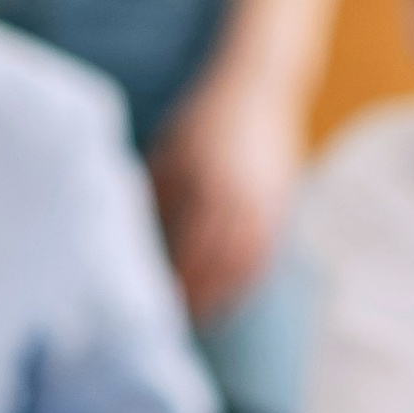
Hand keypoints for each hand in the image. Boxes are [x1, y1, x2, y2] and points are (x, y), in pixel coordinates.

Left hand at [148, 64, 302, 326]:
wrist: (263, 87)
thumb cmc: (205, 118)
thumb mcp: (172, 152)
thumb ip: (155, 195)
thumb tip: (130, 236)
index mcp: (211, 186)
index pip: (193, 251)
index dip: (176, 282)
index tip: (154, 304)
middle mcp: (244, 200)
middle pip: (221, 266)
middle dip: (199, 297)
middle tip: (173, 324)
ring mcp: (268, 205)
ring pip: (247, 265)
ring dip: (225, 295)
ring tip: (201, 317)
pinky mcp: (283, 207)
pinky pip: (265, 254)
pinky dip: (247, 280)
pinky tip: (229, 293)